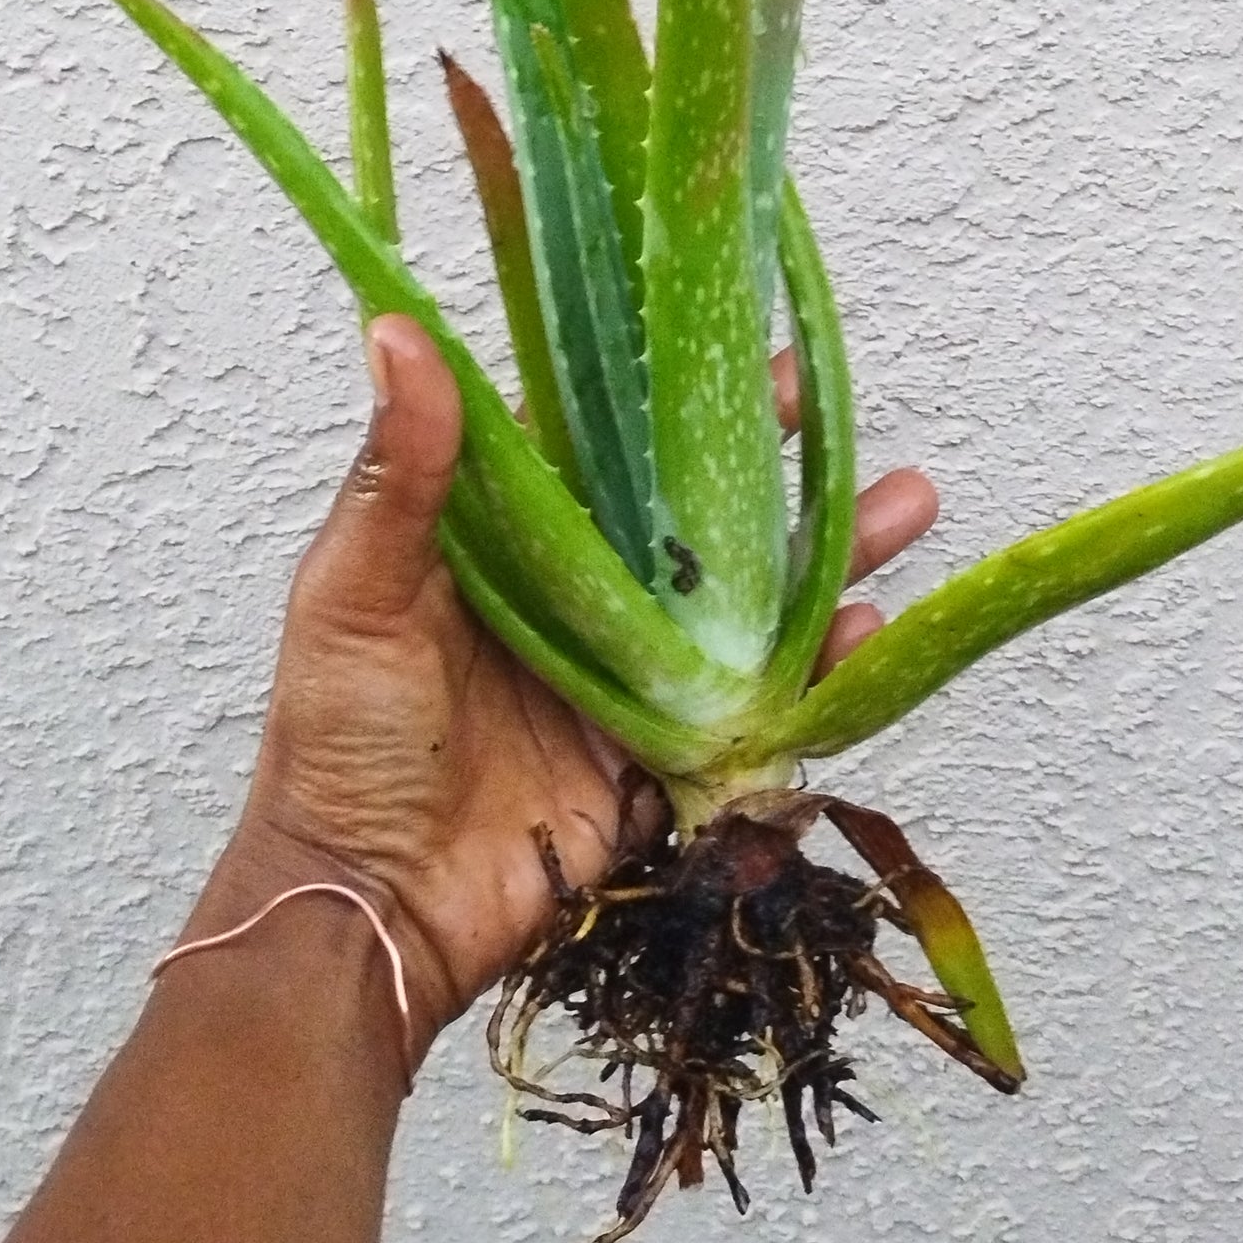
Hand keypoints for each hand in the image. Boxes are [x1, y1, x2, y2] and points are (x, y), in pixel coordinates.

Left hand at [233, 316, 938, 1063]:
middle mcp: (577, 601)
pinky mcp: (662, 763)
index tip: (731, 334)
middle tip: (840, 410)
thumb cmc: (337, 743)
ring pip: (744, 607)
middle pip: (691, 520)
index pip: (597, 442)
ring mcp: (628, 681)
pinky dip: (820, 677)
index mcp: (507, 543)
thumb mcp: (354, 592)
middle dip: (771, 467)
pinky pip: (754, 712)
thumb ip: (397, 473)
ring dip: (824, 557)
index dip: (660, 388)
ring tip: (904, 504)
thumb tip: (396, 329)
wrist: (370, 913)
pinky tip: (869, 636)